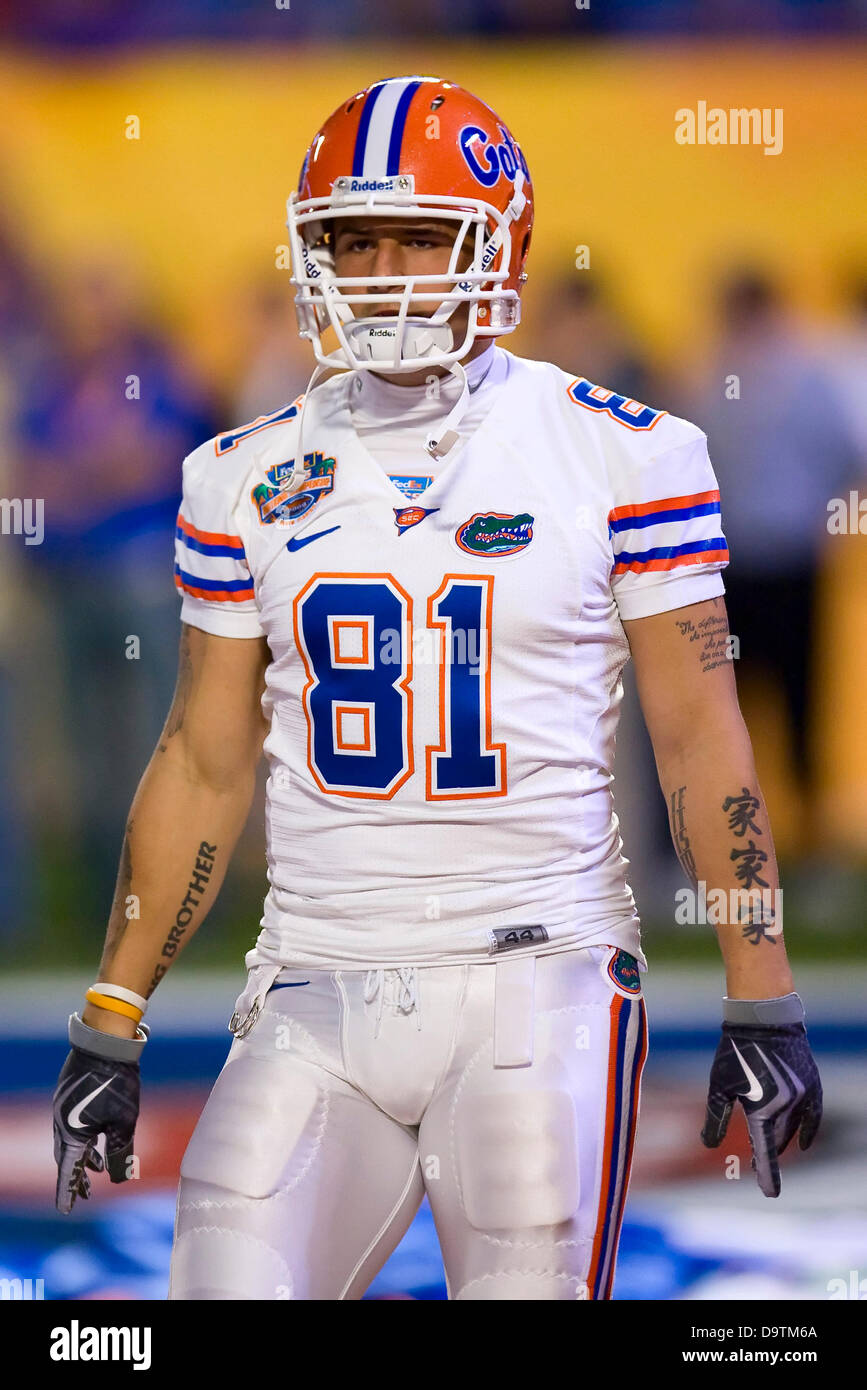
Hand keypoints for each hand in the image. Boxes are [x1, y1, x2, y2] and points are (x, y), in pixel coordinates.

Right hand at [53, 1043, 141, 1213]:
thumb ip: (121, 1152)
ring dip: (82, 1157)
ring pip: (71, 1141)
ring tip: (98, 1170)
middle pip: (67, 1158)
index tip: (66, 1210)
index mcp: (71, 1132)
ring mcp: (64, 1107)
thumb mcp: (125, 1121)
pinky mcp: (70, 1095)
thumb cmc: (117, 1082)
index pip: (68, 1171)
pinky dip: (84, 1139)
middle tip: (85, 1195)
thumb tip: (119, 1179)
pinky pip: (73, 1125)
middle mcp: (62, 1122)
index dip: (68, 1192)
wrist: (105, 1042)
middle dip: (76, 1177)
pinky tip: (99, 1139)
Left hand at [701, 1019, 821, 1196]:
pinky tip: (802, 1143)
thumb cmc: (735, 1051)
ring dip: (782, 1141)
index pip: (765, 1152)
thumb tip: (709, 1144)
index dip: (767, 1175)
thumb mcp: (719, 1085)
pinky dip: (807, 1131)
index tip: (770, 1194)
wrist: (764, 1017)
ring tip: (769, 1149)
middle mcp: (787, 1108)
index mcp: (763, 1110)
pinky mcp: (812, 1085)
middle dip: (767, 1155)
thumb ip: (715, 1118)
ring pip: (793, 1129)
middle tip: (755, 1167)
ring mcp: (804, 1096)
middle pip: (778, 1141)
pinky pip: (813, 1116)